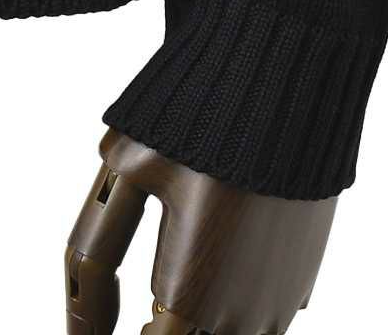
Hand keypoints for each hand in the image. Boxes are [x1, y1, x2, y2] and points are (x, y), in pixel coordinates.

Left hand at [65, 130, 336, 333]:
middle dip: (164, 325)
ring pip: (231, 333)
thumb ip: (93, 256)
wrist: (290, 77)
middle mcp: (244, 312)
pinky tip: (225, 252)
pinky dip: (236, 296)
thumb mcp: (126, 169)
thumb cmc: (199, 117)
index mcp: (192, 295)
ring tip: (177, 280)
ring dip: (202, 317)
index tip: (115, 319)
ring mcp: (282, 294)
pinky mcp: (306, 269)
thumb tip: (81, 322)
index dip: (128, 331)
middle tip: (143, 304)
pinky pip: (264, 309)